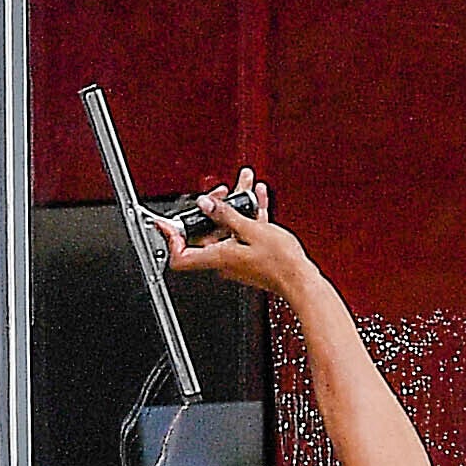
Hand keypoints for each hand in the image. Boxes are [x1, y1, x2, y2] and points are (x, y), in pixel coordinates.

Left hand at [158, 174, 309, 297]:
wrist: (300, 279)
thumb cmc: (280, 263)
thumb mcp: (250, 230)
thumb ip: (225, 215)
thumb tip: (205, 204)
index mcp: (218, 257)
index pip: (180, 255)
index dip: (171, 238)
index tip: (165, 224)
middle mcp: (223, 260)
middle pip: (207, 232)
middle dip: (213, 208)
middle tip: (221, 193)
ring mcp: (237, 258)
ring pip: (229, 228)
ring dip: (235, 207)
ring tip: (246, 186)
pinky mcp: (251, 256)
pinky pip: (244, 233)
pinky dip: (248, 216)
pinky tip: (257, 200)